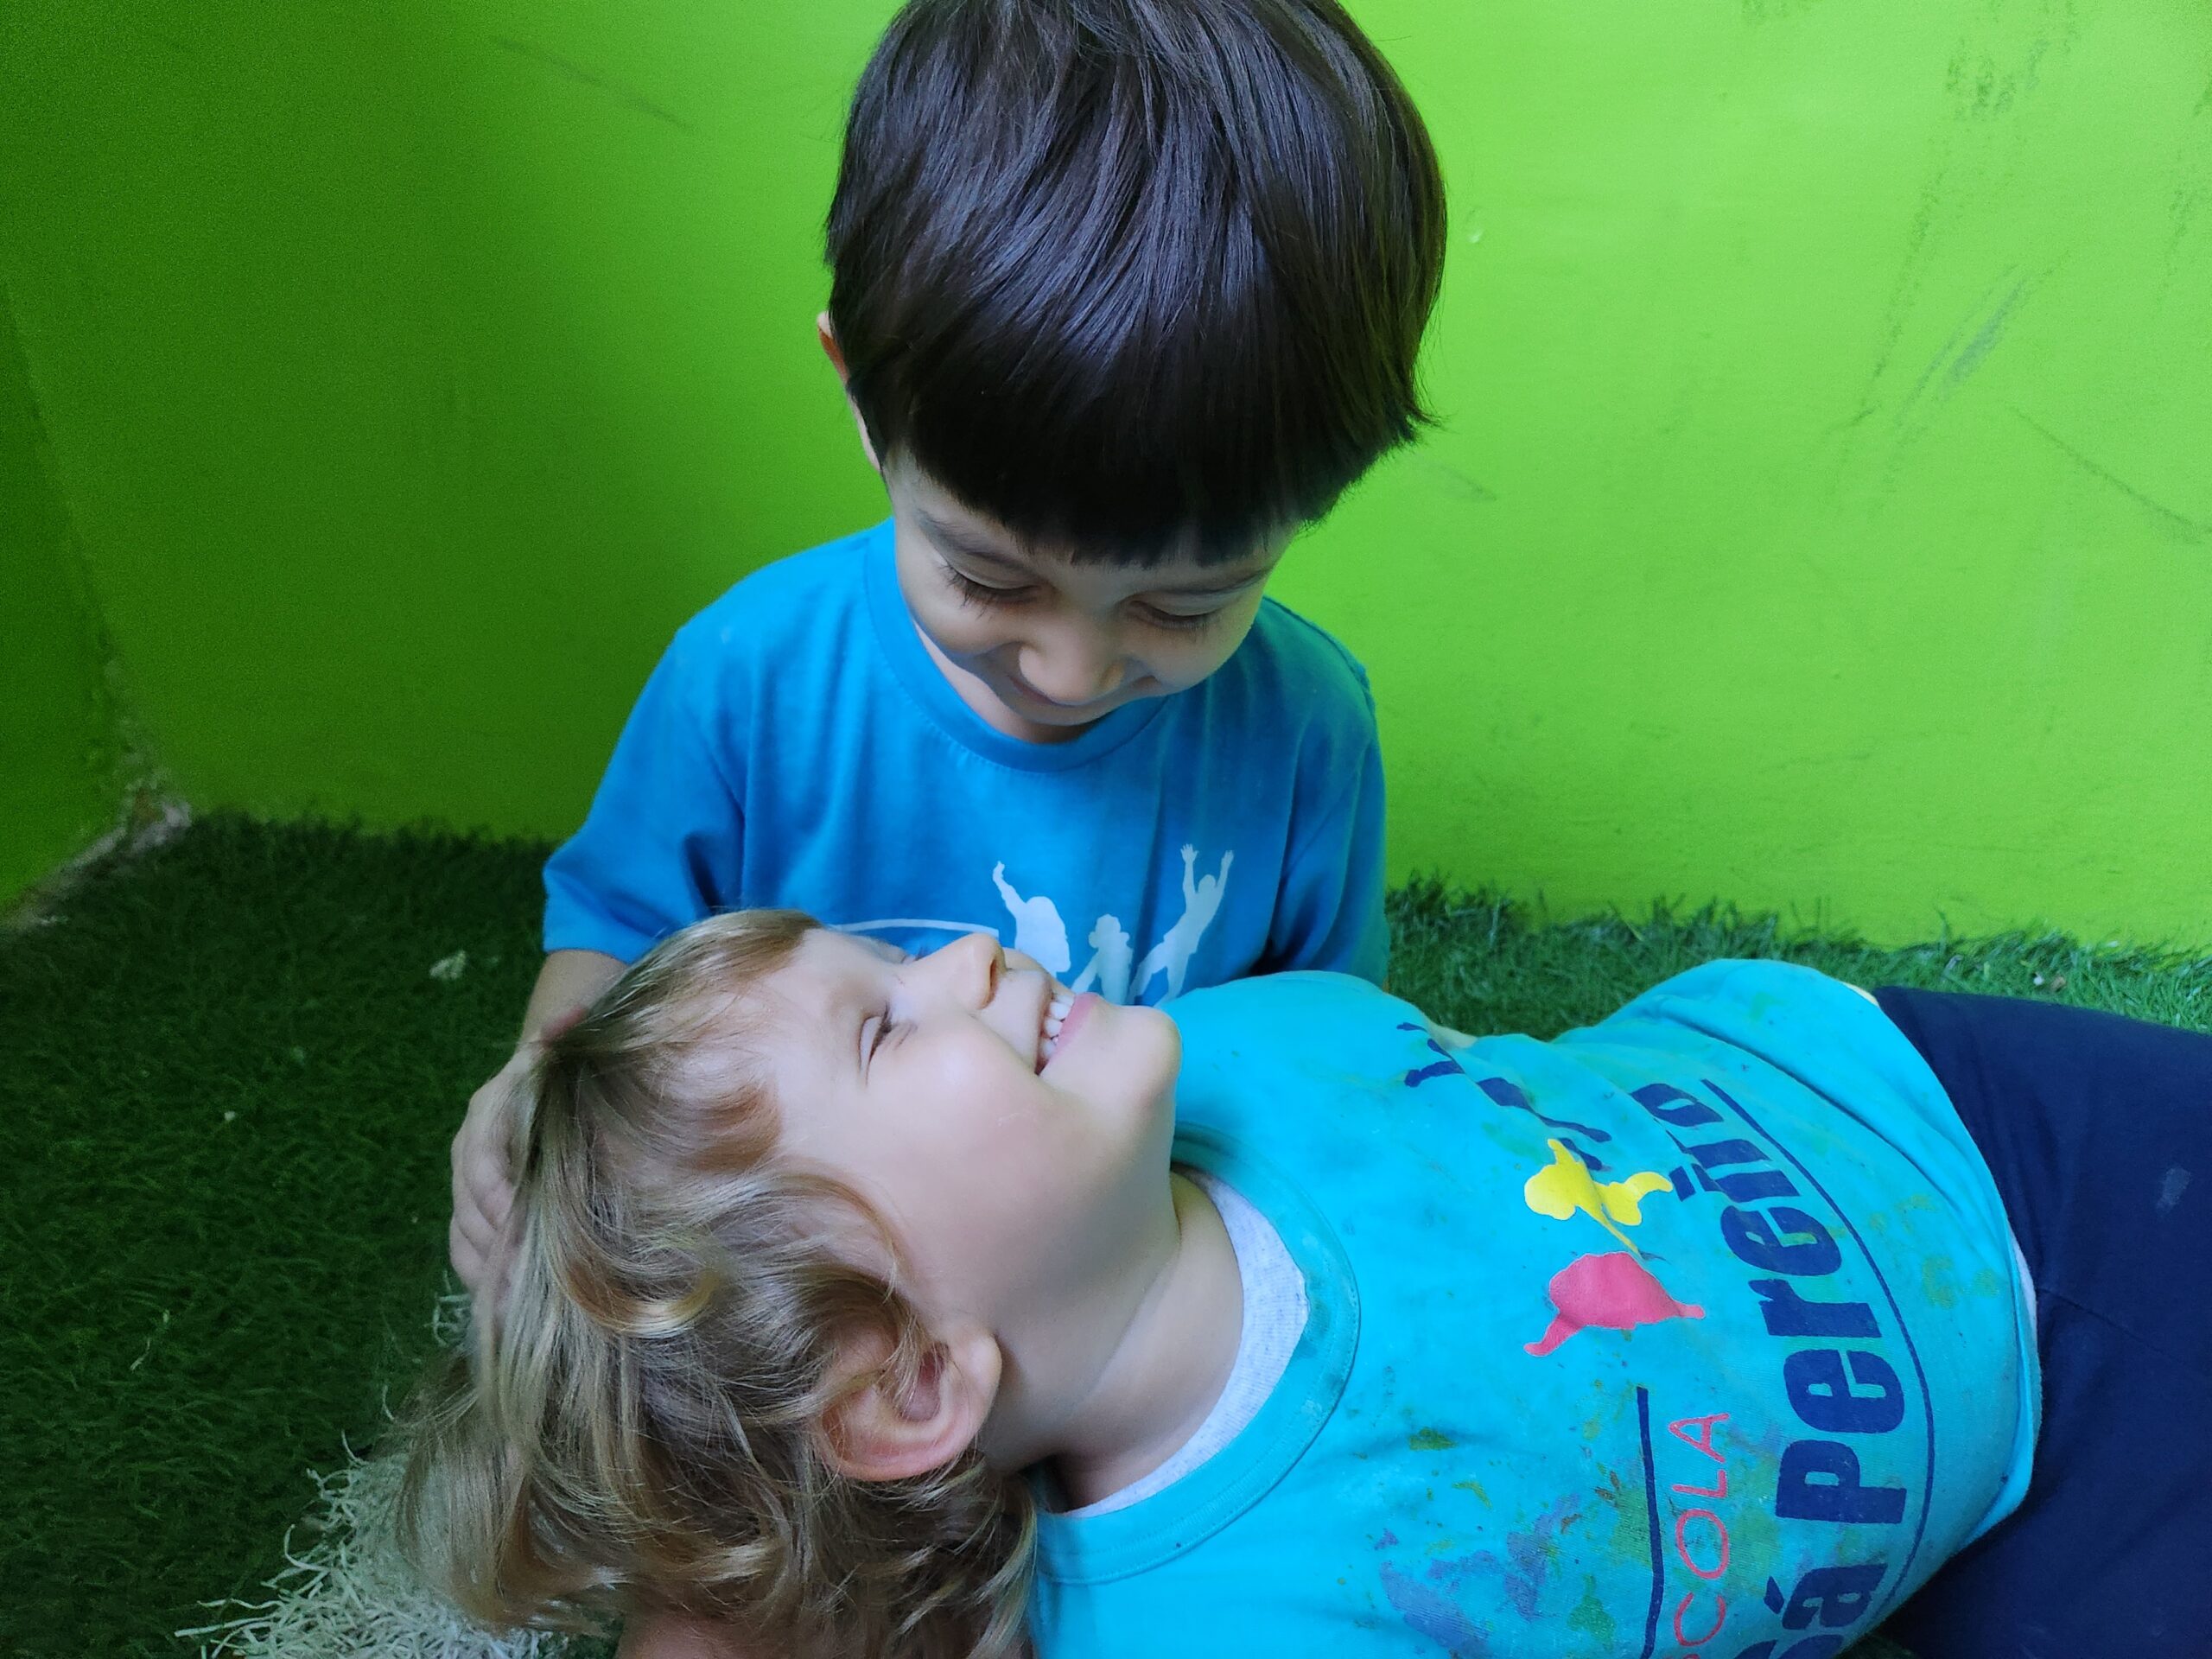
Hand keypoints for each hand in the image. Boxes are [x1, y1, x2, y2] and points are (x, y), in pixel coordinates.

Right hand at [449, 1045, 536, 1324]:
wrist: (541, 1084)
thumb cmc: (558, 1074)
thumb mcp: (561, 1057)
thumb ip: (563, 1040)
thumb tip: (569, 1018)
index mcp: (487, 1114)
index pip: (479, 1159)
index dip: (495, 1192)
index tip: (518, 1217)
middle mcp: (467, 1151)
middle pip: (467, 1207)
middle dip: (496, 1243)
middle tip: (525, 1275)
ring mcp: (465, 1186)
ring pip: (463, 1235)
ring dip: (487, 1270)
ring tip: (516, 1301)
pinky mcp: (471, 1213)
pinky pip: (465, 1251)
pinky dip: (482, 1279)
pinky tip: (505, 1307)